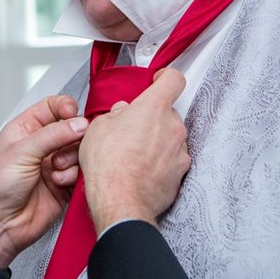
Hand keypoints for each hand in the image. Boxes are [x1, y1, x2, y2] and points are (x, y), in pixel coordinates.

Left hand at [0, 94, 86, 267]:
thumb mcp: (22, 152)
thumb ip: (53, 135)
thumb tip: (79, 123)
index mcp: (26, 130)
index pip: (53, 107)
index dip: (66, 107)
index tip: (72, 114)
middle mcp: (41, 146)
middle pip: (72, 129)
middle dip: (73, 137)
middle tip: (67, 146)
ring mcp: (54, 165)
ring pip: (79, 151)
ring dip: (72, 159)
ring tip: (56, 170)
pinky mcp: (65, 185)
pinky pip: (81, 173)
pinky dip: (74, 176)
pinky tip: (59, 183)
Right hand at [80, 68, 189, 233]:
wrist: (121, 202)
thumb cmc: (109, 165)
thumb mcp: (98, 128)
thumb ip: (114, 115)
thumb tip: (120, 114)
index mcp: (154, 107)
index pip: (173, 80)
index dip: (165, 77)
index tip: (158, 80)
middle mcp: (173, 127)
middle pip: (168, 112)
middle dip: (152, 118)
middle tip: (132, 129)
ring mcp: (180, 151)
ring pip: (170, 138)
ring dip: (156, 142)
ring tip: (133, 155)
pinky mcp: (180, 174)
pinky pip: (171, 161)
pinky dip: (160, 163)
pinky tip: (141, 171)